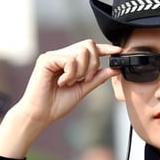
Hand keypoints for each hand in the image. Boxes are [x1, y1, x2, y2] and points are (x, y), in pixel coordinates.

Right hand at [0, 40, 121, 158]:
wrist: (40, 114)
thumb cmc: (57, 104)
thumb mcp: (82, 90)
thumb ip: (96, 78)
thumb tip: (113, 69)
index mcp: (69, 62)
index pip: (89, 48)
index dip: (104, 48)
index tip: (118, 51)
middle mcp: (60, 55)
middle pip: (88, 45)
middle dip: (94, 63)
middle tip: (85, 79)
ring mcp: (53, 56)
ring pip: (81, 52)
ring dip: (82, 71)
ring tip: (71, 83)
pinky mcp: (46, 59)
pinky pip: (70, 60)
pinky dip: (71, 74)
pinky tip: (62, 83)